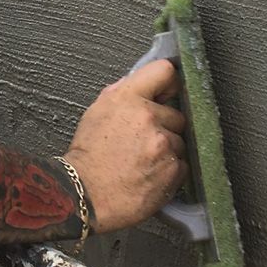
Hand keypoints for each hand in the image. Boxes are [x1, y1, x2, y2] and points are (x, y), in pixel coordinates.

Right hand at [63, 59, 186, 233]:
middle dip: (165, 126)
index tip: (168, 93)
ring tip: (143, 162)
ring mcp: (163, 144)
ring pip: (180, 141)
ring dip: (168, 151)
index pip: (164, 71)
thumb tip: (142, 84)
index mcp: (128, 99)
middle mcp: (148, 117)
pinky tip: (150, 175)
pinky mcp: (173, 169)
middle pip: (177, 113)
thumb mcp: (97, 113)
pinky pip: (182, 165)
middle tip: (143, 142)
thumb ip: (122, 94)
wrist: (84, 195)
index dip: (168, 83)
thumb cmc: (87, 157)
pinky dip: (170, 171)